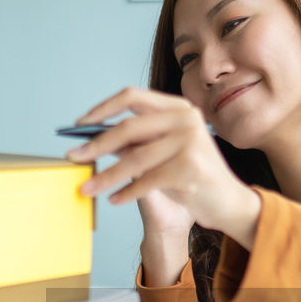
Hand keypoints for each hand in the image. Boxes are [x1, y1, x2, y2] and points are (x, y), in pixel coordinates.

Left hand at [65, 87, 260, 246]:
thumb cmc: (190, 177)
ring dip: (106, 176)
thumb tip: (93, 139)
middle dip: (96, 145)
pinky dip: (127, 193)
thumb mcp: (162, 153)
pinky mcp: (190, 168)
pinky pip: (147, 181)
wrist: (227, 204)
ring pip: (135, 159)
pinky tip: (115, 200)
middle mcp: (187, 119)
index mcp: (179, 108)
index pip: (132, 97)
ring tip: (88, 188)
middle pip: (129, 128)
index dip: (102, 109)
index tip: (79, 125)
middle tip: (73, 157)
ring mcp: (191, 141)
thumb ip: (136, 142)